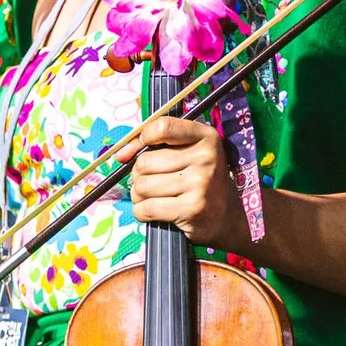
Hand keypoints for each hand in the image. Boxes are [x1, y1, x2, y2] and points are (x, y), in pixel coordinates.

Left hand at [126, 113, 247, 249]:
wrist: (225, 218)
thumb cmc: (198, 181)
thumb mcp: (187, 154)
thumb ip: (152, 146)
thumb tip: (120, 155)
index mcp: (206, 136)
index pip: (162, 127)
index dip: (142, 140)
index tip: (142, 151)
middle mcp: (206, 158)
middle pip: (145, 162)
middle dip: (140, 176)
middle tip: (154, 183)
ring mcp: (200, 183)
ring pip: (142, 186)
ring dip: (140, 196)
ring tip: (155, 198)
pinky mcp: (191, 209)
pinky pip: (146, 208)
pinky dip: (142, 212)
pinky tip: (156, 212)